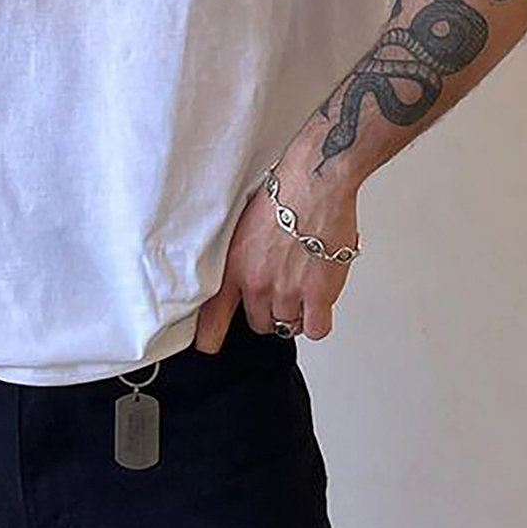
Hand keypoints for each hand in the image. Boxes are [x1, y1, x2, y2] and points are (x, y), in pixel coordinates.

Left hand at [193, 161, 359, 347]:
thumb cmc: (282, 194)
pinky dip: (318, 320)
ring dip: (296, 311)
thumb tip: (243, 280)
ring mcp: (287, 291)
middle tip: (281, 286)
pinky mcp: (317, 294)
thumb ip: (239, 260)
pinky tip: (319, 300)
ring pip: (289, 325)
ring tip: (302, 281)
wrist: (313, 182)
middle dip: (269, 310)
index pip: (212, 315)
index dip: (209, 337)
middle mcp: (257, 283)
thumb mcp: (242, 227)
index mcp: (234, 266)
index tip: (207, 346)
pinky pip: (316, 329)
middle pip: (259, 323)